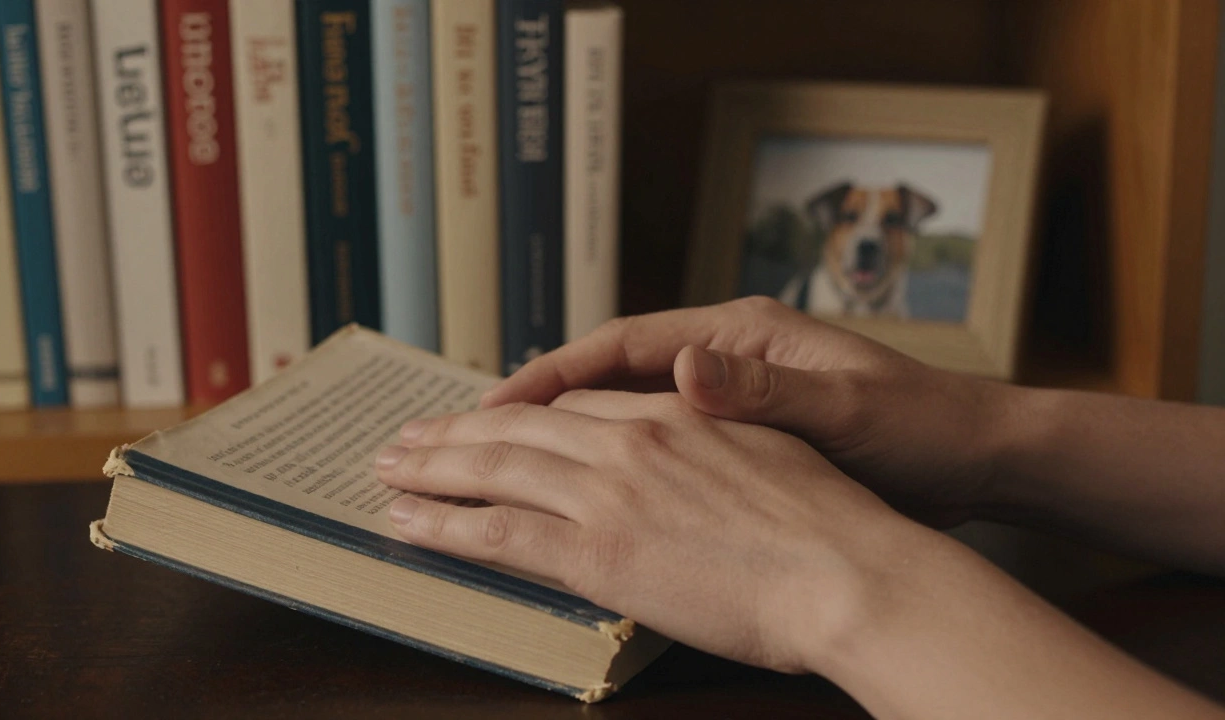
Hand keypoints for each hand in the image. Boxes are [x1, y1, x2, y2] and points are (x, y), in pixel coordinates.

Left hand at [375, 389, 926, 674]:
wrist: (852, 571)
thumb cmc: (834, 526)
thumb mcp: (774, 459)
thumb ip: (716, 445)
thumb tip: (689, 458)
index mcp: (675, 416)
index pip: (574, 405)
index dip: (520, 411)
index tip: (486, 418)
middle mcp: (631, 441)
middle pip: (520, 428)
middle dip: (455, 432)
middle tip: (407, 437)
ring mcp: (610, 493)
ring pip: (496, 469)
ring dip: (434, 469)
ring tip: (389, 469)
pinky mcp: (597, 552)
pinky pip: (500, 532)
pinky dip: (446, 525)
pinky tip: (409, 523)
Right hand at [481, 297, 1014, 526]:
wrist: (979, 460)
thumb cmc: (922, 427)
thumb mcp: (847, 407)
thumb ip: (765, 389)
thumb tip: (685, 367)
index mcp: (742, 335)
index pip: (624, 343)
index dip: (554, 370)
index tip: (495, 398)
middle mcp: (727, 360)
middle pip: (612, 375)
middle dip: (543, 400)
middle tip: (473, 430)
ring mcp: (734, 400)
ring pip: (630, 412)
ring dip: (572, 433)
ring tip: (507, 463)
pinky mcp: (746, 439)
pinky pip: (662, 447)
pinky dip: (619, 464)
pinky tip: (587, 495)